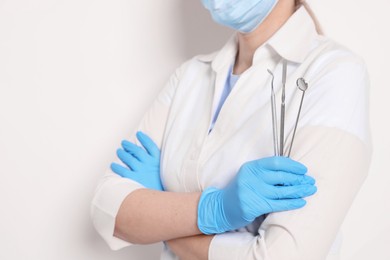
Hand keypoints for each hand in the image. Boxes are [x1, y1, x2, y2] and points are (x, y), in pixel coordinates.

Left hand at [111, 131, 162, 190]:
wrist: (159, 201)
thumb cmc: (160, 187)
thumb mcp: (163, 174)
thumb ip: (155, 165)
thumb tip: (146, 158)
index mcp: (157, 162)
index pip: (151, 146)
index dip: (144, 139)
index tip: (139, 134)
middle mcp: (149, 164)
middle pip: (137, 151)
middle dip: (129, 145)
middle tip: (123, 143)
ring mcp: (141, 171)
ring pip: (129, 158)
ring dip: (122, 154)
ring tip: (118, 151)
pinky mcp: (134, 179)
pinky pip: (122, 170)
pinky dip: (116, 167)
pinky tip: (113, 165)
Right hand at [197, 156, 316, 233]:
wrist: (221, 207)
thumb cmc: (240, 191)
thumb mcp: (249, 176)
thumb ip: (265, 173)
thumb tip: (292, 173)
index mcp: (251, 167)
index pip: (276, 162)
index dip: (292, 165)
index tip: (303, 170)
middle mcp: (251, 178)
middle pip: (281, 176)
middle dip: (299, 179)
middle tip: (311, 181)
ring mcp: (252, 192)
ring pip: (282, 190)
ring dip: (299, 190)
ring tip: (311, 190)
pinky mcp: (254, 206)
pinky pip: (278, 204)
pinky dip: (292, 203)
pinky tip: (302, 202)